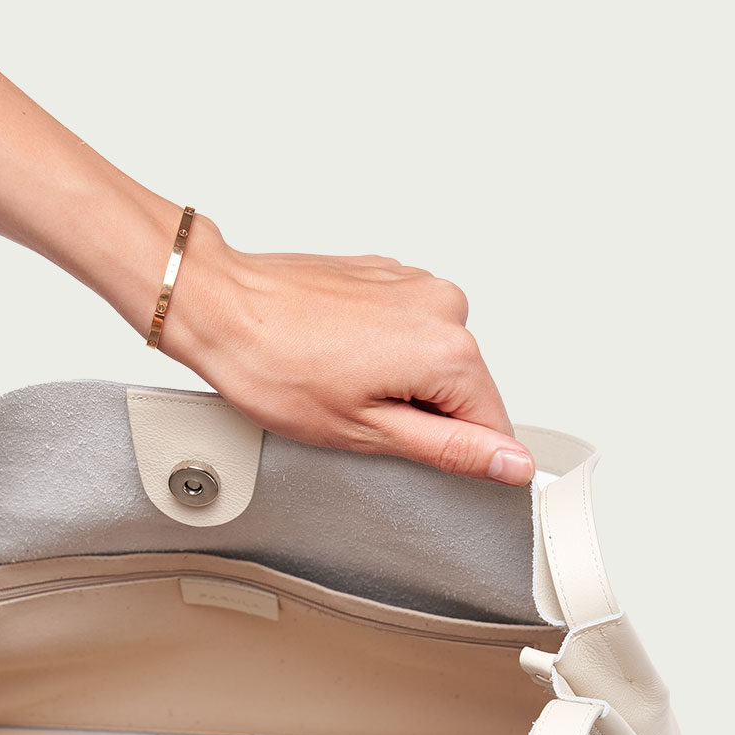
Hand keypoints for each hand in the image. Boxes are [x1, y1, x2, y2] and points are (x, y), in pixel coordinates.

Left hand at [163, 215, 534, 485]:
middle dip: (419, 412)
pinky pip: (403, 328)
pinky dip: (377, 348)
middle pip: (462, 388)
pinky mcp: (386, 273)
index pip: (493, 424)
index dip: (456, 452)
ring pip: (430, 358)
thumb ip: (452, 450)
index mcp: (449, 349)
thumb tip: (512, 462)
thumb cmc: (274, 366)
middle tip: (355, 413)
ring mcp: (414, 281)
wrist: (221, 306)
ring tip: (337, 378)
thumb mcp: (368, 431)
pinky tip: (333, 353)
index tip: (406, 449)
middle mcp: (443, 304)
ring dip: (396, 378)